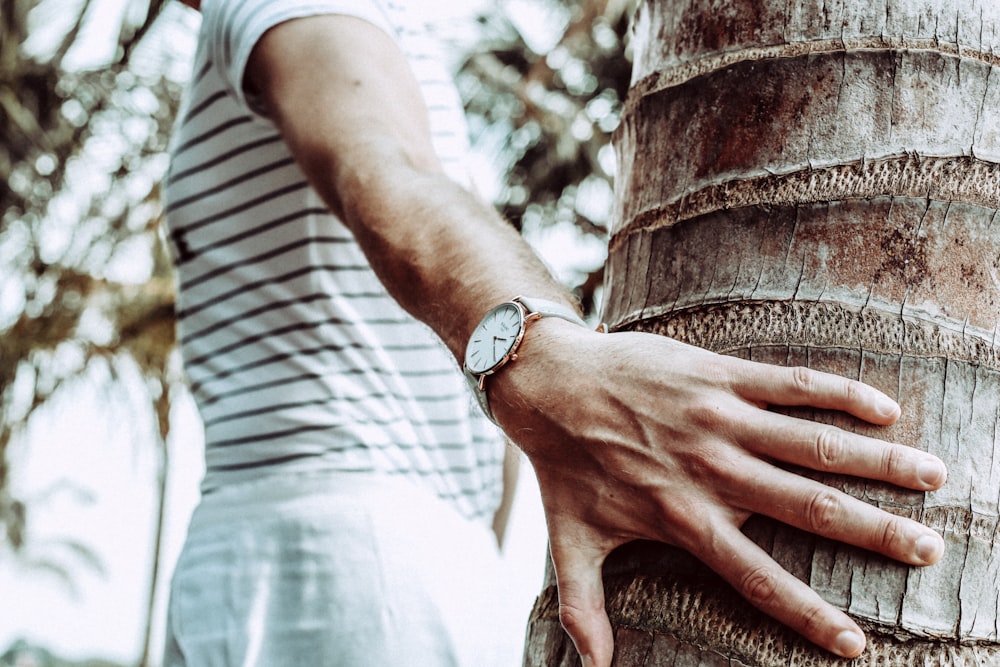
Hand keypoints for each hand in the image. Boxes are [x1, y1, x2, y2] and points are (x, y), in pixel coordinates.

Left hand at [490, 319, 946, 665]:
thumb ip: (582, 604)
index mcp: (682, 517)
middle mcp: (710, 471)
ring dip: (878, 462)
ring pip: (813, 443)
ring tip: (932, 478)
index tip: (854, 645)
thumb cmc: (564, 464)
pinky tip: (885, 407)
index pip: (755, 577)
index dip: (806, 613)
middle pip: (807, 508)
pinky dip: (841, 394)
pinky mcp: (718, 375)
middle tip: (927, 551)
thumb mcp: (570, 540)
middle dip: (874, 533)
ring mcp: (718, 418)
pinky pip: (790, 384)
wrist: (548, 383)